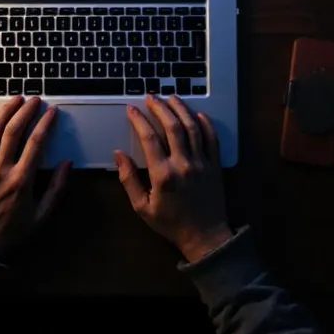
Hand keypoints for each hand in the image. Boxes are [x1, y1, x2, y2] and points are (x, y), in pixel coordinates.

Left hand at [0, 95, 71, 253]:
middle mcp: (1, 169)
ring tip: (15, 99)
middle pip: (13, 132)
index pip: (35, 144)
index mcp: (21, 180)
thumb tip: (68, 164)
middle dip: (25, 112)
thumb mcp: (41, 215)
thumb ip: (56, 189)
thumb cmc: (12, 230)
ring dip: (4, 113)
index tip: (52, 112)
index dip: (45, 124)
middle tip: (35, 99)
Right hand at [114, 94, 232, 262]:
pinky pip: (212, 139)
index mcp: (163, 174)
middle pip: (172, 126)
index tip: (131, 109)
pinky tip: (197, 114)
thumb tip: (118, 155)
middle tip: (151, 96)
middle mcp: (183, 164)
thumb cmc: (170, 223)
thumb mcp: (142, 207)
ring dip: (181, 109)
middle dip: (160, 108)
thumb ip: (129, 179)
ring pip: (193, 128)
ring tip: (171, 97)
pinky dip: (205, 124)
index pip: (149, 138)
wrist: (204, 237)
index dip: (139, 120)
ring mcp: (202, 163)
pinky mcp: (215, 165)